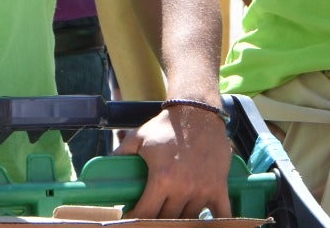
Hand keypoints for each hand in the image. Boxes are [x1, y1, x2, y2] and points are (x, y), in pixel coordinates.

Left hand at [115, 102, 232, 217]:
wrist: (197, 112)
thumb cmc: (166, 126)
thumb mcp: (138, 138)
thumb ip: (121, 153)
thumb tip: (107, 163)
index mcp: (161, 179)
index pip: (146, 213)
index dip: (136, 219)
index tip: (131, 218)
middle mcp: (183, 188)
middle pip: (167, 218)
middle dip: (156, 220)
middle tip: (151, 214)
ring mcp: (203, 189)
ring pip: (189, 217)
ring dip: (180, 218)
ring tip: (171, 214)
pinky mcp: (219, 186)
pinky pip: (222, 213)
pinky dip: (216, 221)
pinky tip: (206, 222)